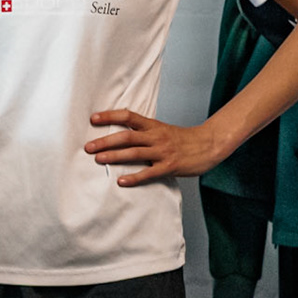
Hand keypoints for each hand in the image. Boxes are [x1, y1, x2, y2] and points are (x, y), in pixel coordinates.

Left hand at [85, 109, 233, 185]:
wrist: (210, 144)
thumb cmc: (184, 139)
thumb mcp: (163, 129)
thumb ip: (145, 131)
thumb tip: (122, 133)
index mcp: (153, 125)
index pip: (128, 116)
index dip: (110, 116)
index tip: (93, 119)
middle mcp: (156, 137)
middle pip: (127, 137)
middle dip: (105, 141)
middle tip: (88, 146)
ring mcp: (163, 152)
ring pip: (135, 153)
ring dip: (115, 156)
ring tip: (98, 160)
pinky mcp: (170, 167)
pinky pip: (149, 173)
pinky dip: (134, 177)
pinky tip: (121, 181)